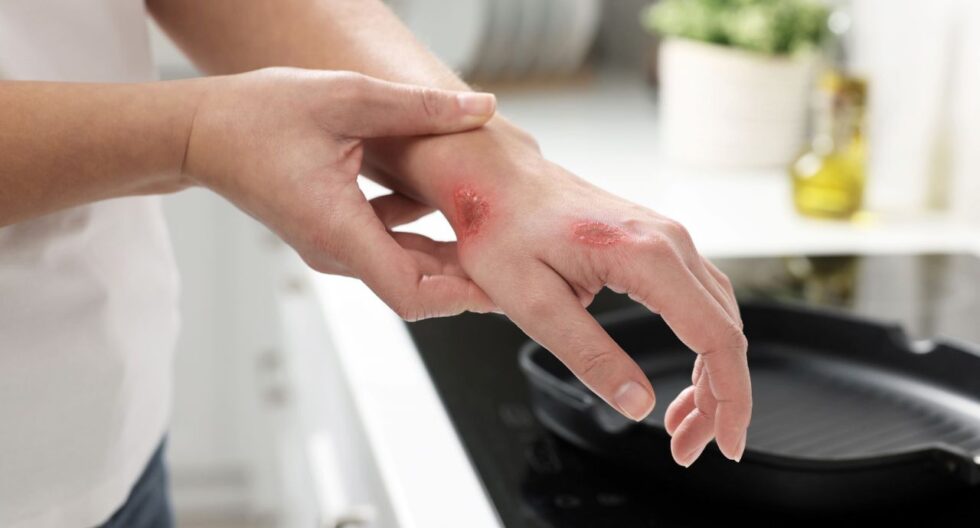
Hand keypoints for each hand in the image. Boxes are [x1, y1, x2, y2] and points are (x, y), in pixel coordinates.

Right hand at [182, 67, 499, 318]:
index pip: (411, 291)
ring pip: (407, 269)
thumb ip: (418, 107)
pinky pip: (390, 248)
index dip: (462, 295)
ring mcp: (334, 248)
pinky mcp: (334, 235)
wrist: (202, 133)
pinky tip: (445, 204)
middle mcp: (336, 251)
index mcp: (338, 229)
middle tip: (517, 257)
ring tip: (494, 232)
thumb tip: (481, 109)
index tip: (502, 284)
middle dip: (469, 277)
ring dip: (450, 256)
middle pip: (418, 287)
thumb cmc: (256, 116)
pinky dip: (423, 236)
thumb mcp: (344, 97)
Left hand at [367, 121, 750, 466]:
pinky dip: (700, 343)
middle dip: (721, 398)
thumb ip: (590, 357)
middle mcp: (668, 240)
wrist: (495, 179)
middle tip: (692, 446)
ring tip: (684, 422)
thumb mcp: (534, 304)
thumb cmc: (502, 230)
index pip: (715, 338)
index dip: (729, 398)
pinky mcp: (655, 242)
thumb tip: (638, 405)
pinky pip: (699, 298)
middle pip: (726, 331)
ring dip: (712, 374)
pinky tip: (681, 376)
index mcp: (645, 256)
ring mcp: (666, 237)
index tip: (725, 443)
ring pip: (718, 316)